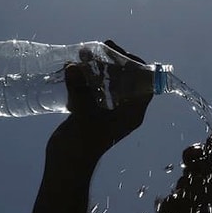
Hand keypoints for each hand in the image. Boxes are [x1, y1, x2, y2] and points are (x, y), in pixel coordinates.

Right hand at [49, 40, 153, 161]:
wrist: (65, 166)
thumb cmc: (81, 146)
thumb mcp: (82, 117)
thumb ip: (79, 91)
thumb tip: (73, 67)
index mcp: (133, 113)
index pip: (146, 83)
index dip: (137, 65)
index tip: (121, 52)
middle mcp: (125, 109)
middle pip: (128, 78)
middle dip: (115, 61)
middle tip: (101, 47)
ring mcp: (108, 109)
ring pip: (110, 80)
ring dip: (99, 66)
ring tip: (84, 52)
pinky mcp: (93, 109)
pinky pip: (96, 86)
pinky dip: (88, 75)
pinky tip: (75, 65)